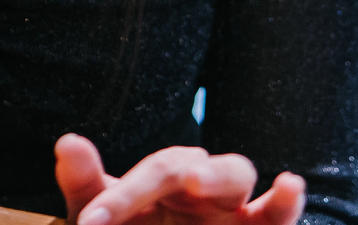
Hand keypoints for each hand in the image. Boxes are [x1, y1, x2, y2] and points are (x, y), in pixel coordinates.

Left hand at [55, 135, 304, 224]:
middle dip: (183, 170)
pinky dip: (286, 199)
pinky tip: (289, 185)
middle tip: (180, 181)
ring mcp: (230, 208)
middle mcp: (198, 183)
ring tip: (200, 179)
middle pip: (193, 163)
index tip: (92, 223)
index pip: (148, 172)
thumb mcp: (102, 214)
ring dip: (221, 175)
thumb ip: (87, 184)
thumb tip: (68, 141)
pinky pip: (277, 215)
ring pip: (236, 172)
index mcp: (163, 174)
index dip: (122, 196)